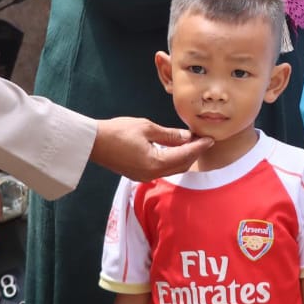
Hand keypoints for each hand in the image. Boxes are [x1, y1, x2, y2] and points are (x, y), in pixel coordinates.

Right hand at [90, 118, 211, 181]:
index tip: (210, 139)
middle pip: (181, 166)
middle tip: (203, 139)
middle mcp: (152, 174)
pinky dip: (172, 159)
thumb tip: (187, 136)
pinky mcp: (138, 174)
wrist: (93, 142)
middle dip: (194, 153)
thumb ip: (169, 134)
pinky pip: (162, 168)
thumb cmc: (117, 132)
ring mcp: (144, 176)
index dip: (199, 147)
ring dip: (183, 157)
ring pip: (172, 168)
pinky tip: (174, 148)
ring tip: (191, 142)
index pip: (185, 155)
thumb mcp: (146, 128)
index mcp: (155, 163)